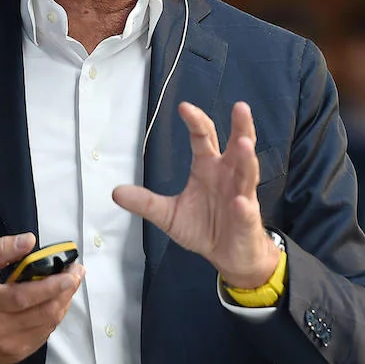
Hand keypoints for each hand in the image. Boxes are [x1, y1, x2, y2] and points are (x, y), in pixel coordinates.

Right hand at [0, 233, 84, 363]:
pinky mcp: (17, 354)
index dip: (52, 285)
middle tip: (77, 273)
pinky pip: (44, 334)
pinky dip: (53, 316)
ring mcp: (11, 345)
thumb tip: (29, 240)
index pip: (25, 296)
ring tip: (69, 285)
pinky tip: (54, 302)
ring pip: (48, 324)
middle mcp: (0, 328)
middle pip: (44, 312)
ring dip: (64, 303)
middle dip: (67, 291)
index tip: (71, 272)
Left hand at [113, 101, 277, 288]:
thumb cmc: (204, 228)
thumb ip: (146, 202)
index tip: (184, 107)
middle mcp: (228, 175)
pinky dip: (244, 206)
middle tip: (240, 108)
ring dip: (246, 158)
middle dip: (240, 127)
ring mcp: (242, 195)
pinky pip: (246, 210)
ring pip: (247, 172)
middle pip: (238, 145)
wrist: (227, 256)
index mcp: (208, 167)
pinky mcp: (248, 219)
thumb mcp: (168, 214)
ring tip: (244, 144)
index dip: (196, 122)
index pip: (203, 137)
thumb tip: (116, 192)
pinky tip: (240, 202)